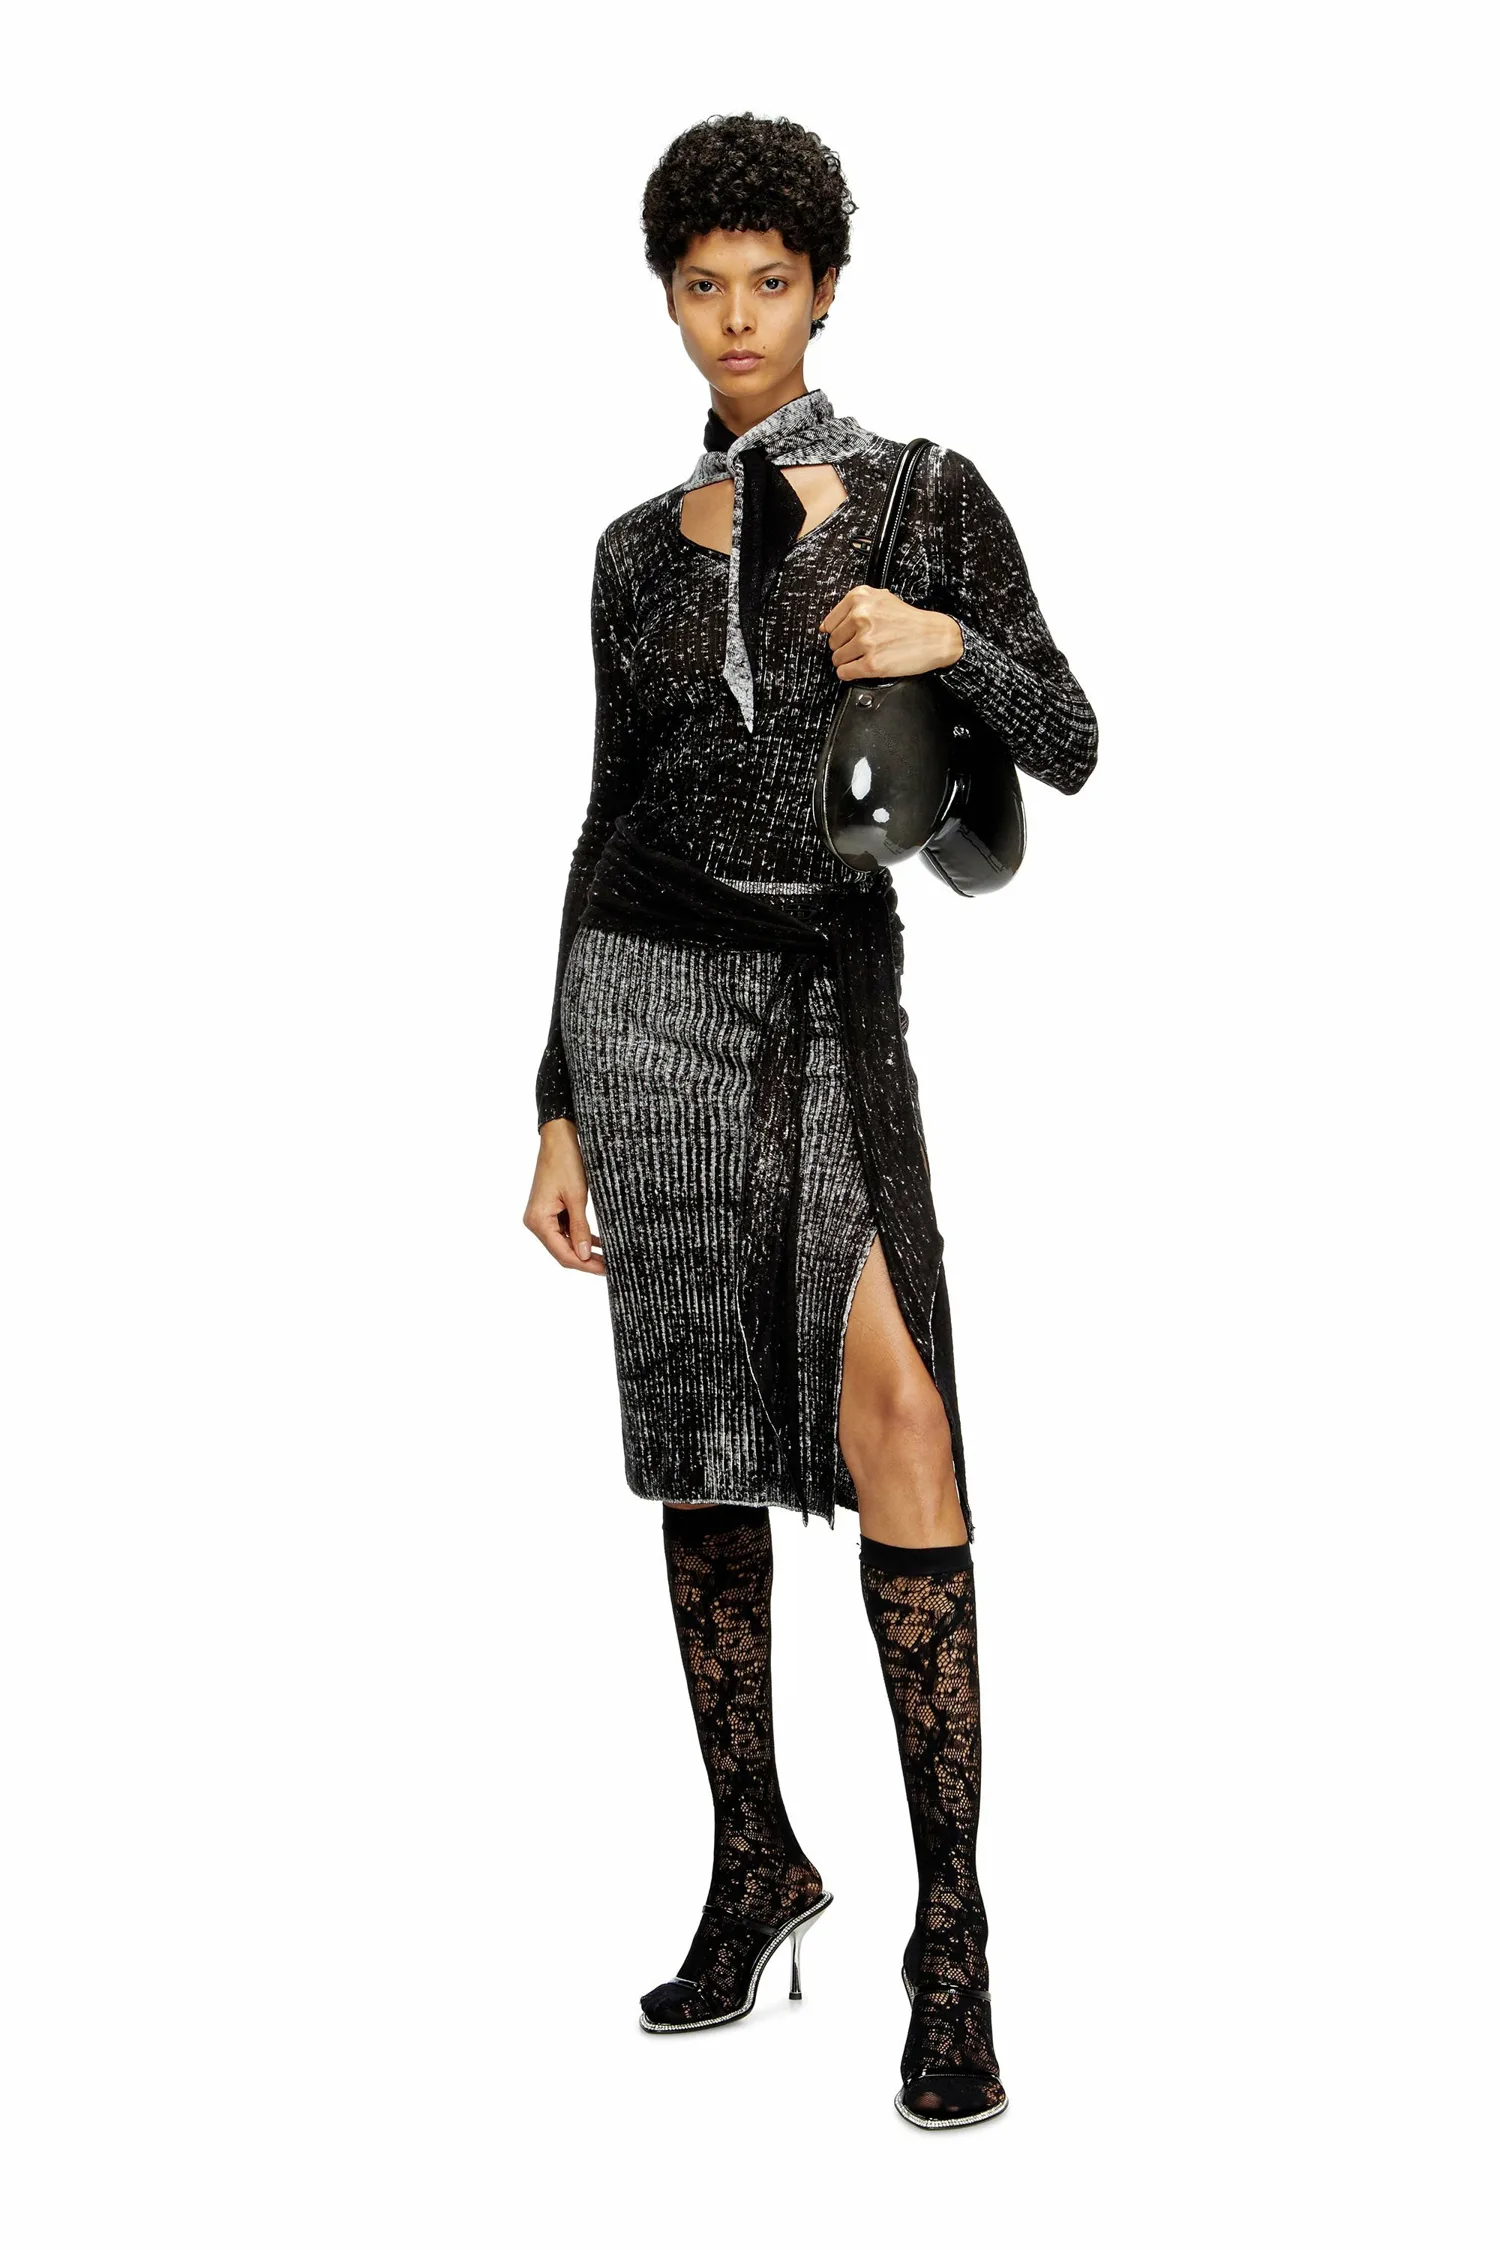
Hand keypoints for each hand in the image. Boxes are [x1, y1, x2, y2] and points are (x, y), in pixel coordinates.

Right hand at [524, 1118, 604, 1273]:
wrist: (559, 1137)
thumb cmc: (566, 1161)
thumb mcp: (577, 1197)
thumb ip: (580, 1228)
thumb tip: (583, 1255)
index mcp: (538, 1220)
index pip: (563, 1253)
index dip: (585, 1265)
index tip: (605, 1269)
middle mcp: (535, 1221)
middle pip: (562, 1251)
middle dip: (585, 1260)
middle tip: (610, 1266)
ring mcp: (541, 1216)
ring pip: (564, 1242)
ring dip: (583, 1250)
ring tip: (607, 1258)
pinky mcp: (549, 1210)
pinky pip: (565, 1229)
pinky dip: (579, 1236)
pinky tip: (597, 1243)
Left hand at [818, 587, 963, 681]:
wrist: (935, 637)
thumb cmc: (910, 620)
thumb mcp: (882, 599)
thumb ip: (855, 607)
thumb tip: (826, 625)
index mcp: (860, 598)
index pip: (830, 623)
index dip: (838, 633)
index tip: (846, 637)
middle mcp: (861, 617)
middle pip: (833, 642)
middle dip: (845, 647)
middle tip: (862, 647)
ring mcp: (866, 641)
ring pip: (837, 658)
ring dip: (848, 661)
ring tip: (865, 657)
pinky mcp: (871, 663)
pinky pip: (844, 673)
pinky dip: (850, 674)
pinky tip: (863, 668)